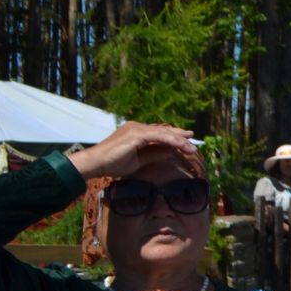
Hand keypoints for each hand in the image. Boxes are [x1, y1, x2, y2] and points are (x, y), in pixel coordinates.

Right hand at [68, 121, 198, 181]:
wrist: (96, 163)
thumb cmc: (113, 164)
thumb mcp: (139, 160)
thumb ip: (154, 154)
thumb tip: (171, 152)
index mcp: (136, 132)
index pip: (160, 133)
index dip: (175, 136)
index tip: (187, 140)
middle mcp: (137, 127)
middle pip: (164, 131)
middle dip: (180, 136)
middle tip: (194, 141)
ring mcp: (136, 129)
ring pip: (164, 133)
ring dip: (180, 141)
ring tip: (192, 149)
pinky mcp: (136, 134)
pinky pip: (159, 136)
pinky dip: (172, 141)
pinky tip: (182, 146)